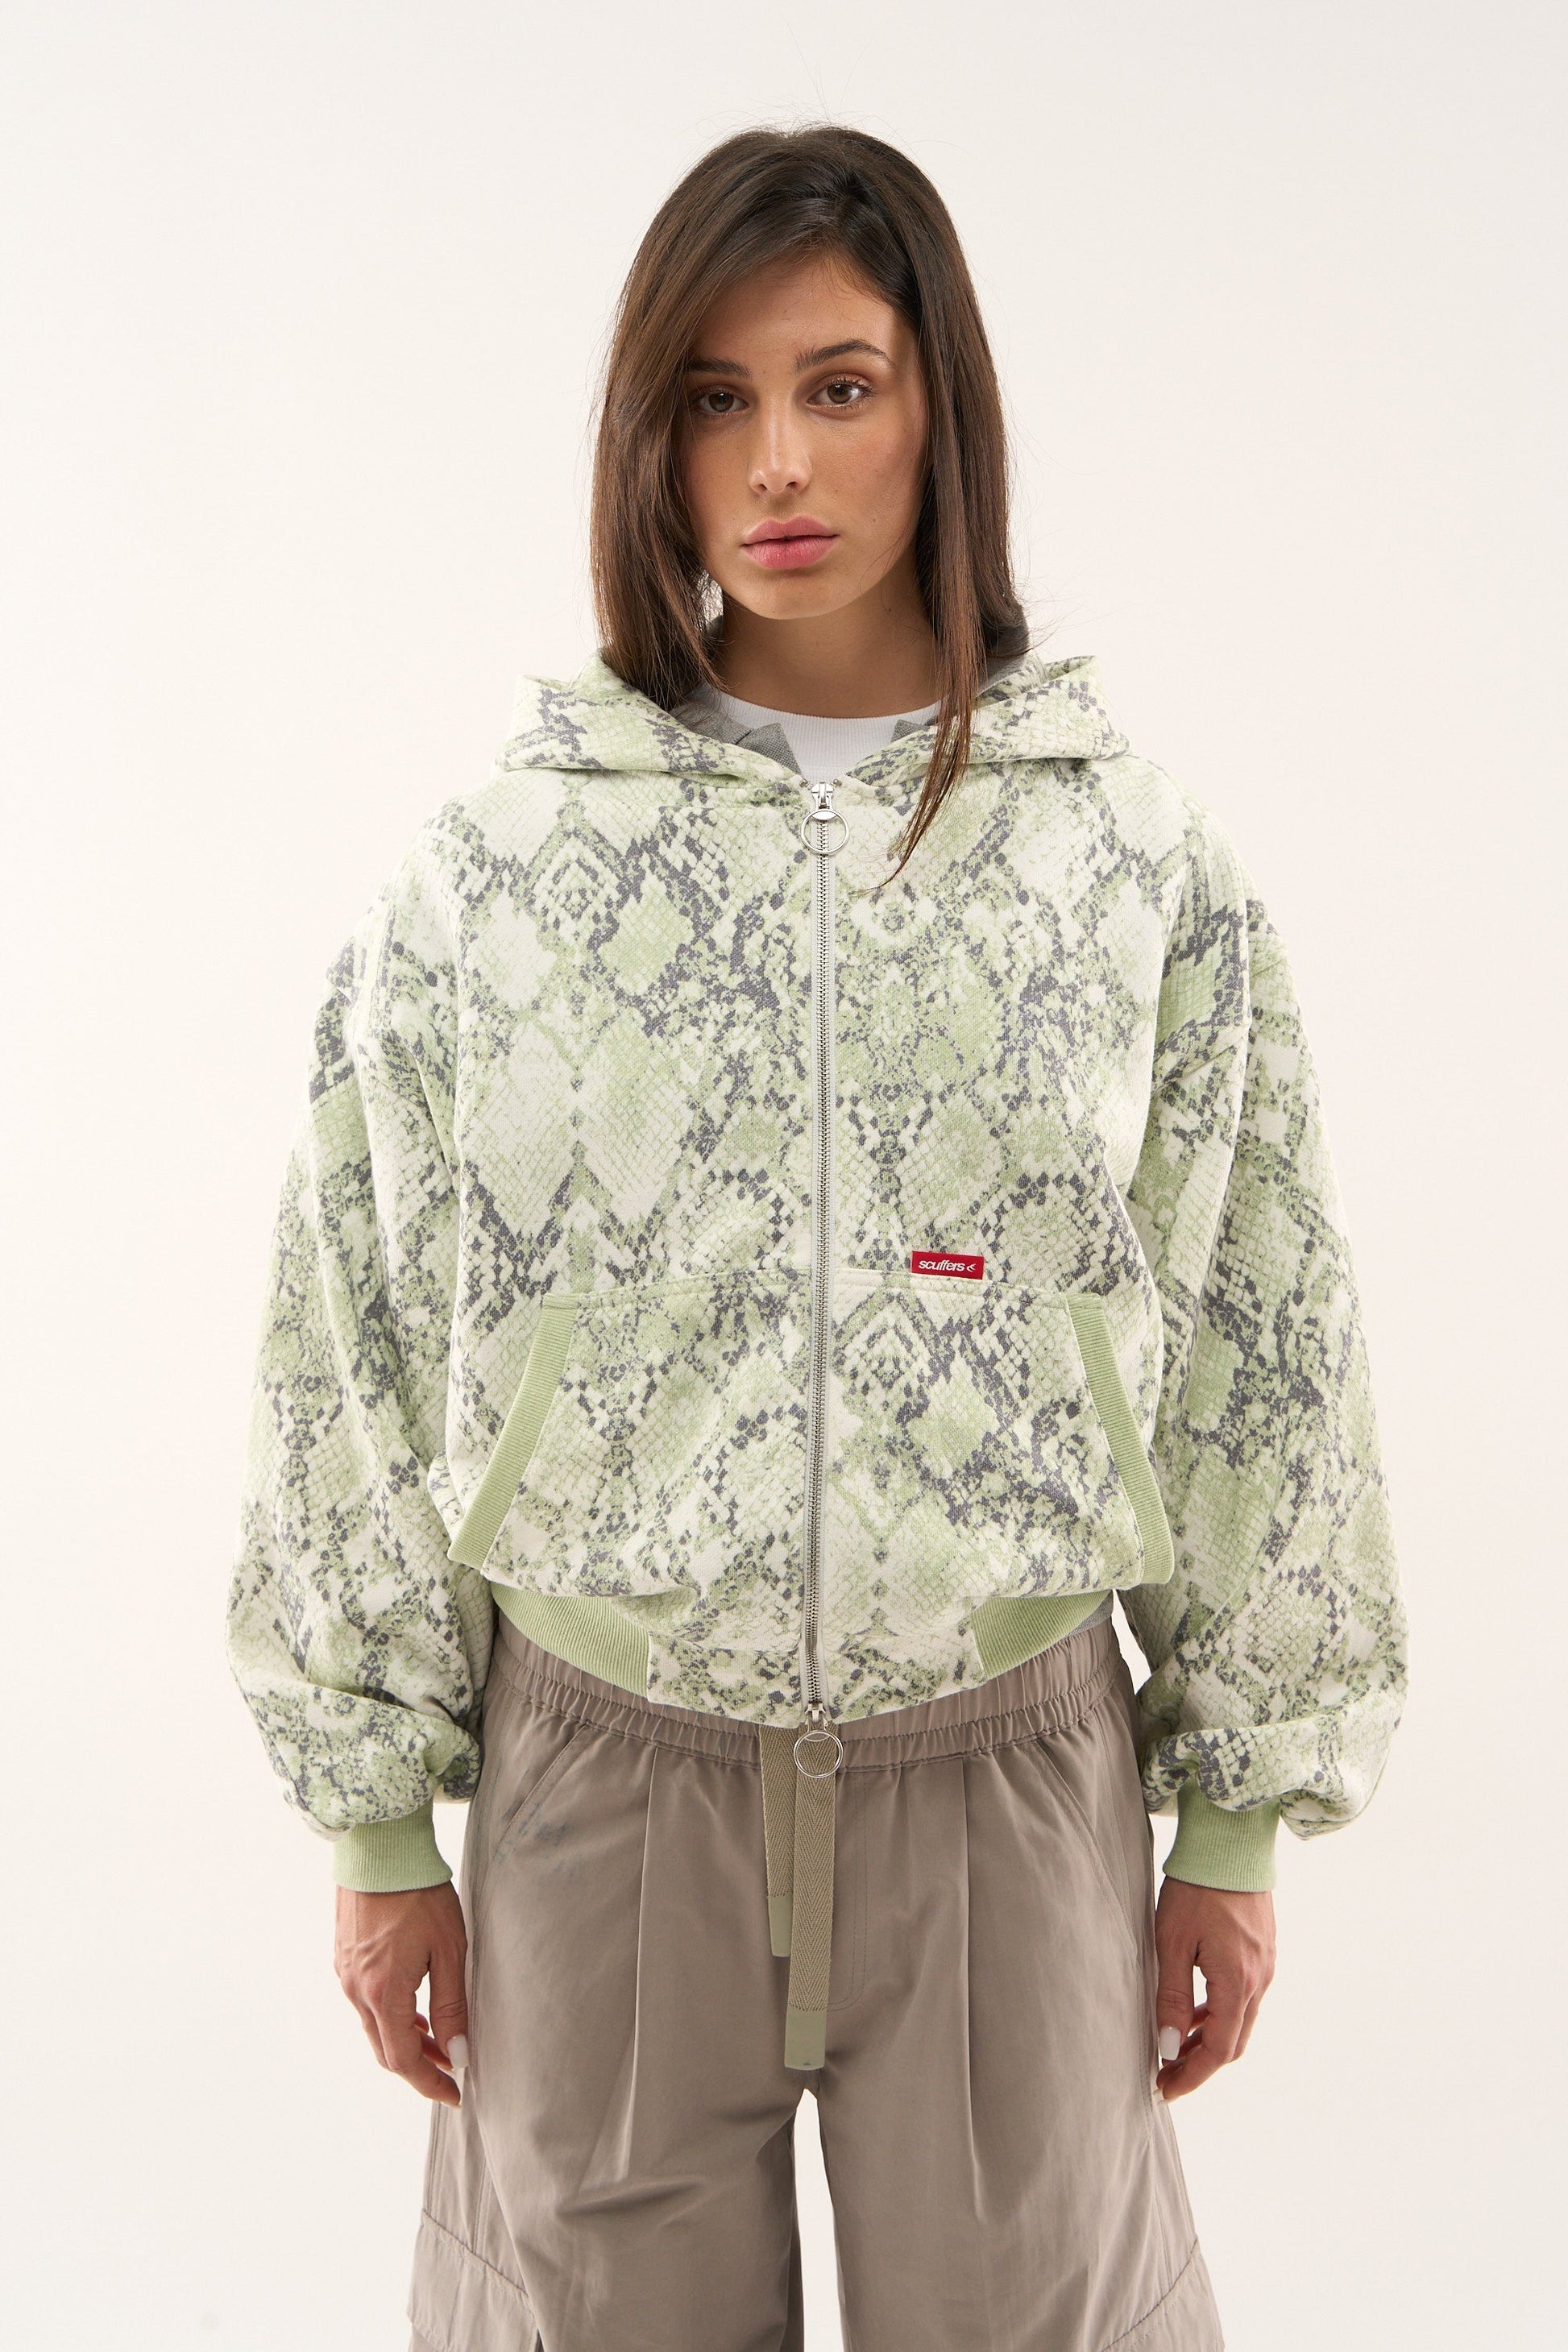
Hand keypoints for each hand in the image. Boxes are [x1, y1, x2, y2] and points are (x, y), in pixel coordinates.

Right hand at [334, 1882, 468, 2107]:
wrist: (380, 1846)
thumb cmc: (420, 1892)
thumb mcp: (449, 1949)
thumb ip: (452, 2006)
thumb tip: (459, 2054)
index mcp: (382, 1993)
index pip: (403, 2060)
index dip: (429, 2083)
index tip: (455, 2094)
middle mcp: (356, 1990)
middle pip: (386, 2050)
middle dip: (420, 2067)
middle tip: (453, 2071)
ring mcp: (345, 1974)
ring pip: (375, 2027)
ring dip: (406, 2042)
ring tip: (441, 2042)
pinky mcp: (344, 1957)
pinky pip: (366, 2004)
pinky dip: (391, 2017)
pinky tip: (415, 2011)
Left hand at [1153, 1875, 1274, 2100]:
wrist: (1230, 1841)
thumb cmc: (1195, 1887)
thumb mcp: (1171, 1941)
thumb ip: (1172, 1997)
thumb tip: (1169, 2048)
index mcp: (1238, 1982)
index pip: (1219, 2051)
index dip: (1192, 2076)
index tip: (1164, 2088)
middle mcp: (1260, 1979)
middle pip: (1234, 2042)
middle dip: (1200, 2064)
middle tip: (1166, 2073)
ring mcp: (1266, 1965)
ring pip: (1240, 2020)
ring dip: (1210, 2039)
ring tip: (1175, 2046)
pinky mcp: (1263, 1951)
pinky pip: (1244, 1997)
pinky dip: (1221, 2013)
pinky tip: (1196, 2011)